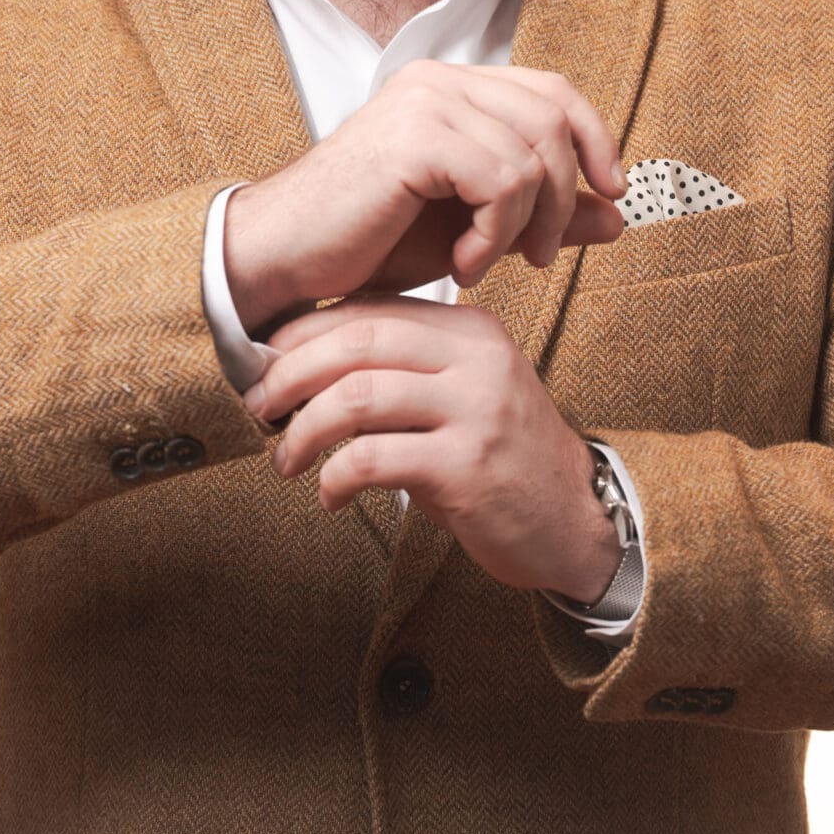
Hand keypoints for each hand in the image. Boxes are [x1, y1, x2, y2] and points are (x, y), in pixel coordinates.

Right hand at [222, 61, 629, 331]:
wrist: (285, 257)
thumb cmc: (368, 242)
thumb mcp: (473, 230)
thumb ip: (543, 216)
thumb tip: (618, 217)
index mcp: (450, 87)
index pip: (551, 91)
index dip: (594, 138)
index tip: (611, 193)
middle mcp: (438, 79)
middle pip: (553, 118)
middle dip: (566, 195)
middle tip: (541, 257)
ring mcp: (425, 101)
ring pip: (532, 155)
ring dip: (525, 226)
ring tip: (484, 264)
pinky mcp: (415, 136)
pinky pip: (502, 181)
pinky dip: (496, 234)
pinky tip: (461, 265)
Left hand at [248, 296, 624, 603]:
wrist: (573, 522)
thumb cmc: (501, 461)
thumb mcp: (461, 397)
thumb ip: (403, 374)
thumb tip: (306, 367)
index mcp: (471, 331)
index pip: (372, 312)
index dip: (306, 333)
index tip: (266, 362)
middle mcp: (476, 360)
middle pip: (358, 342)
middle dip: (291, 373)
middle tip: (261, 406)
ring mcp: (475, 410)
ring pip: (358, 397)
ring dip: (304, 431)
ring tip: (286, 459)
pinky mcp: (467, 467)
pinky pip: (374, 458)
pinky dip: (335, 477)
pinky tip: (330, 495)